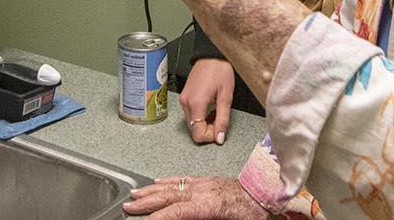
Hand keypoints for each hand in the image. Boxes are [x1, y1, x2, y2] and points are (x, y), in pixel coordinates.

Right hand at [123, 175, 266, 218]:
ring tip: (134, 194)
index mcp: (207, 205)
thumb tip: (184, 218)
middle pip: (168, 196)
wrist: (265, 192)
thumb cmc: (252, 212)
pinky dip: (166, 181)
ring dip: (151, 190)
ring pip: (171, 186)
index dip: (158, 218)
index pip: (176, 212)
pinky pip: (182, 179)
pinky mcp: (206, 180)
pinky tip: (157, 182)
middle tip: (128, 207)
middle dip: (146, 202)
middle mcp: (201, 191)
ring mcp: (203, 183)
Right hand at [179, 59, 233, 144]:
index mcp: (195, 103)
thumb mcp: (226, 97)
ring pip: (192, 123)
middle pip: (193, 129)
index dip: (210, 137)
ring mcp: (184, 99)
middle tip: (220, 120)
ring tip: (216, 112)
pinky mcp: (185, 97)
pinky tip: (210, 109)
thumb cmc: (220, 70)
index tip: (220, 131)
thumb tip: (220, 137)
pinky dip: (201, 116)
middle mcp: (186, 102)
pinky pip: (191, 114)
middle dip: (208, 130)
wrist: (212, 55)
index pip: (197, 133)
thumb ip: (223, 120)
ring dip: (205, 123)